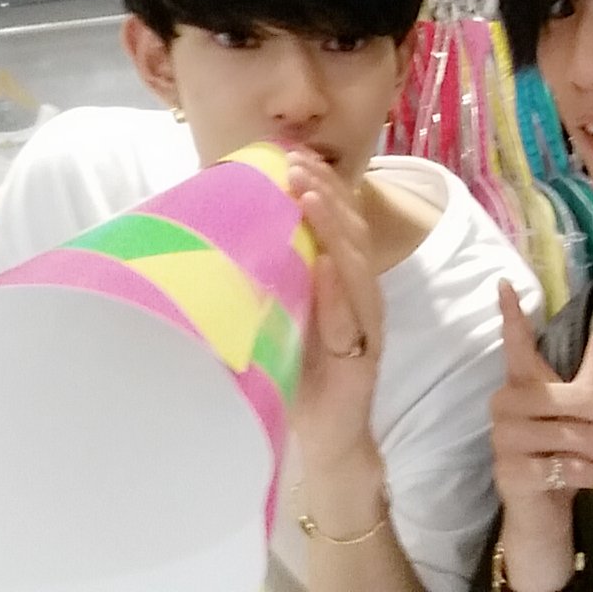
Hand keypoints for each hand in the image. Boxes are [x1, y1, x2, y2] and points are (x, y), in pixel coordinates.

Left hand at [287, 150, 383, 470]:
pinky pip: (354, 316)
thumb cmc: (298, 373)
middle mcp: (360, 293)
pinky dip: (341, 288)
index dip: (322, 185)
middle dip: (326, 193)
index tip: (294, 153)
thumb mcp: (282, 313)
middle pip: (351, 231)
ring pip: (357, 263)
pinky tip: (329, 264)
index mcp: (343, 280)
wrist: (328, 439)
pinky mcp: (363, 354)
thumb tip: (227, 234)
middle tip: (296, 163)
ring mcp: (366, 322)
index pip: (338, 221)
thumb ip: (275, 277)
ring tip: (309, 198)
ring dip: (334, 228)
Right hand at [490, 279, 592, 589]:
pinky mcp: (514, 473)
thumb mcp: (583, 404)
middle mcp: (507, 405)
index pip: (516, 345)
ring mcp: (506, 440)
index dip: (510, 316)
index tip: (505, 283)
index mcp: (523, 383)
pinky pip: (572, 467)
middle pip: (583, 400)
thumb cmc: (561, 451)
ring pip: (582, 438)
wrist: (539, 516)